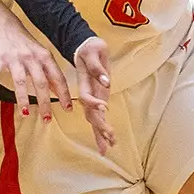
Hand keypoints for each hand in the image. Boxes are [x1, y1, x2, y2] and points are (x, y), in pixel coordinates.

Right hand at [0, 20, 72, 124]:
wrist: (5, 27)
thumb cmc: (25, 45)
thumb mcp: (42, 56)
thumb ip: (50, 73)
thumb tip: (60, 93)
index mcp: (44, 57)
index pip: (57, 78)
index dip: (63, 94)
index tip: (67, 108)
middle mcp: (31, 57)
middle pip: (40, 83)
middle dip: (44, 102)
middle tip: (47, 118)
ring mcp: (14, 58)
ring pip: (20, 80)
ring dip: (23, 98)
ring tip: (25, 114)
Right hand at [71, 37, 115, 155]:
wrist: (85, 48)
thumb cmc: (90, 49)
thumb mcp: (93, 52)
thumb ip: (97, 67)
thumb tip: (106, 81)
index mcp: (84, 82)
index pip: (86, 96)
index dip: (93, 103)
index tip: (103, 106)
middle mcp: (87, 93)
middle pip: (90, 113)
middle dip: (99, 126)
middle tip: (109, 136)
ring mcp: (92, 98)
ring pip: (94, 119)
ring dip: (100, 133)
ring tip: (109, 146)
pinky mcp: (98, 99)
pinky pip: (99, 118)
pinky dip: (103, 131)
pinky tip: (108, 142)